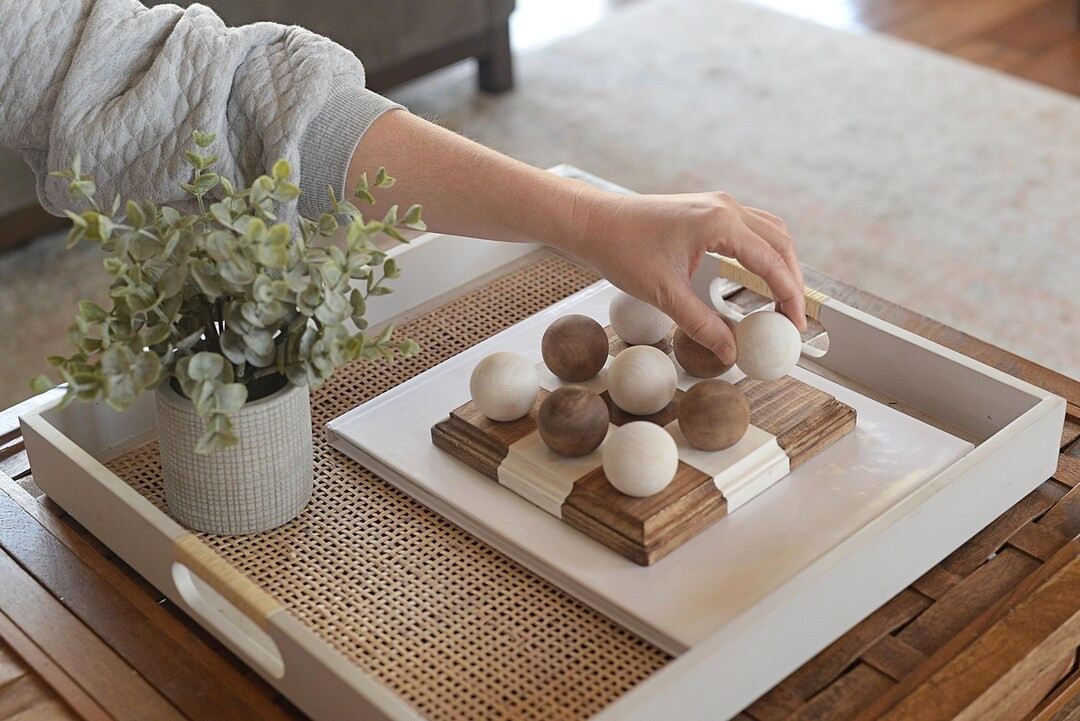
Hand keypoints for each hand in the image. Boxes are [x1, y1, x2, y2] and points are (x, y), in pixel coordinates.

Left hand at [564, 186, 805, 364]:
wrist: (593, 222)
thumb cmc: (622, 250)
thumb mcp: (664, 295)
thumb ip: (702, 325)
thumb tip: (731, 352)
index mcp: (720, 222)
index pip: (772, 262)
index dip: (789, 297)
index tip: (796, 326)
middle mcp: (725, 207)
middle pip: (781, 243)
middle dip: (793, 281)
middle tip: (794, 318)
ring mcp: (717, 204)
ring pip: (770, 232)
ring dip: (781, 264)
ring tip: (782, 301)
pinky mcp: (707, 209)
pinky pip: (750, 229)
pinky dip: (763, 253)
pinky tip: (758, 277)